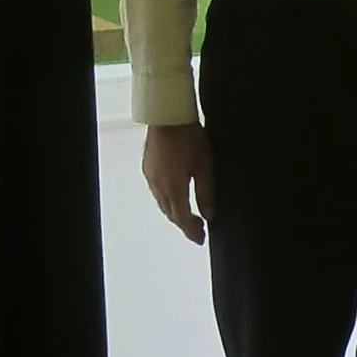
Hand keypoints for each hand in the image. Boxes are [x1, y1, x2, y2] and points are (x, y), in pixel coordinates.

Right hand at [141, 123, 213, 243]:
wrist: (168, 116)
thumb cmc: (189, 138)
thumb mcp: (205, 167)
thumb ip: (206, 194)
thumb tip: (209, 215)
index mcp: (174, 189)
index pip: (183, 219)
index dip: (192, 232)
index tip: (201, 239)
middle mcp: (159, 187)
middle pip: (171, 214)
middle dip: (184, 224)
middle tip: (198, 229)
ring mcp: (151, 178)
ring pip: (162, 204)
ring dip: (175, 213)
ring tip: (189, 215)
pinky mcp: (147, 168)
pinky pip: (156, 192)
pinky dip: (167, 200)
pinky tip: (175, 195)